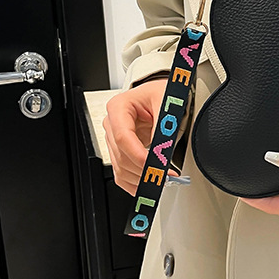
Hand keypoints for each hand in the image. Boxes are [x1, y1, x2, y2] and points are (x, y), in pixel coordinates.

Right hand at [103, 78, 179, 195]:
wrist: (160, 94)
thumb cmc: (161, 93)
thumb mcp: (166, 102)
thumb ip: (163, 127)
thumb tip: (161, 151)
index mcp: (118, 107)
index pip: (123, 137)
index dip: (138, 155)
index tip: (155, 166)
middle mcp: (112, 123)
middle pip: (121, 155)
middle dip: (143, 169)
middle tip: (164, 176)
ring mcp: (114, 138)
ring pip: (120, 167)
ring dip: (139, 178)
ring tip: (160, 179)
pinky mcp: (120, 150)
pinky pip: (120, 173)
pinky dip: (133, 182)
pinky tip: (145, 185)